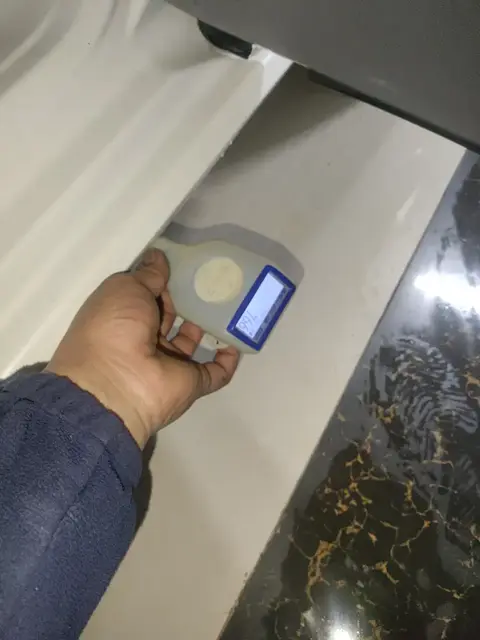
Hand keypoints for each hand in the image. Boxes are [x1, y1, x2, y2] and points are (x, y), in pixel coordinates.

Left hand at [46, 249, 239, 447]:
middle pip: (173, 317)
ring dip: (210, 324)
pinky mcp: (192, 382)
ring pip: (194, 340)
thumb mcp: (125, 288)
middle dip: (190, 299)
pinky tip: (240, 336)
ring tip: (232, 299)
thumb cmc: (114, 327)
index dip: (165, 281)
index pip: (149, 296)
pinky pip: (216, 371)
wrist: (116, 383)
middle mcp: (145, 340)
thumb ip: (147, 274)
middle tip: (215, 278)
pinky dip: (229, 358)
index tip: (186, 264)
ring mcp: (170, 364)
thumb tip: (159, 257)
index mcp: (124, 318)